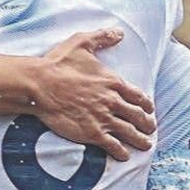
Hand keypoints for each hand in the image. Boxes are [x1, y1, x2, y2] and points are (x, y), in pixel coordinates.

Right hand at [32, 28, 154, 160]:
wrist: (39, 85)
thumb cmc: (57, 64)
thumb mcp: (81, 43)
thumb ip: (102, 37)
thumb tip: (119, 33)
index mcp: (112, 82)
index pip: (137, 96)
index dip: (146, 105)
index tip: (149, 110)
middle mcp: (112, 101)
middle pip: (137, 116)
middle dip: (146, 124)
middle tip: (150, 129)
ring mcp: (103, 118)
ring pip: (129, 132)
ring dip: (140, 140)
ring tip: (145, 145)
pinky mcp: (91, 132)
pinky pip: (112, 144)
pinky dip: (120, 151)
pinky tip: (124, 155)